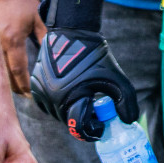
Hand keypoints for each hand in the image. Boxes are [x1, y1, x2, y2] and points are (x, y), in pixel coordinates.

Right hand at [0, 0, 45, 95]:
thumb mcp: (38, 17)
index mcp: (13, 40)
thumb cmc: (22, 2)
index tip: (32, 94)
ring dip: (7, 81)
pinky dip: (0, 71)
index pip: (18, 70)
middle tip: (27, 96)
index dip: (25, 84)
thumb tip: (55, 53)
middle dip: (15, 88)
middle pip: (5, 75)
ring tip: (19, 90)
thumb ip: (46, 36)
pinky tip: (7, 76)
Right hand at [28, 0, 137, 141]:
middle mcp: (52, 97)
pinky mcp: (35, 85)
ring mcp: (41, 91)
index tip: (100, 126)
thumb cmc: (96, 55)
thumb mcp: (116, 78)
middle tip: (95, 114)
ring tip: (84, 102)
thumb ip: (126, 101)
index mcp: (71, 96)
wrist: (73, 32)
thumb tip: (129, 122)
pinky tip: (72, 95)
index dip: (92, 130)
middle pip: (68, 121)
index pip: (78, 127)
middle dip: (83, 120)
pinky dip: (58, 104)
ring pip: (57, 114)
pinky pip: (46, 104)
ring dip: (70, 112)